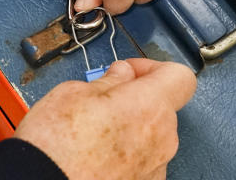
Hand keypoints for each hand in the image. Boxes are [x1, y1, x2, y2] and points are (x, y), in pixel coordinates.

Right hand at [15, 59, 196, 179]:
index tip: (128, 71)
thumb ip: (109, 79)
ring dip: (130, 129)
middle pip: (162, 108)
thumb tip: (120, 75)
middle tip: (104, 100)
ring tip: (93, 132)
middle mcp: (162, 139)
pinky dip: (125, 155)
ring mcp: (155, 167)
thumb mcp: (74, 92)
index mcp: (151, 105)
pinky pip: (142, 162)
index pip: (180, 75)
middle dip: (137, 99)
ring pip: (152, 136)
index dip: (153, 68)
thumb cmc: (55, 146)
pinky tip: (95, 155)